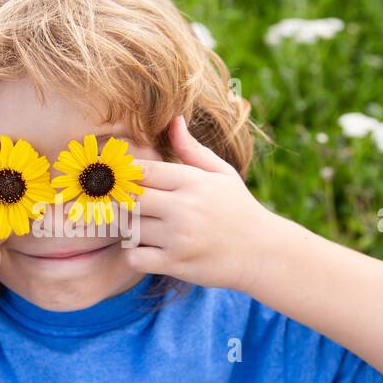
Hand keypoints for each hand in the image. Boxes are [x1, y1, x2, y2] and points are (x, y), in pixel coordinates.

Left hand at [123, 115, 278, 292]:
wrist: (263, 253)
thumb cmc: (239, 209)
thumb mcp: (222, 174)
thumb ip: (192, 149)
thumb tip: (174, 119)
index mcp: (193, 182)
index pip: (142, 171)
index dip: (125, 174)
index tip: (121, 179)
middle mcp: (184, 208)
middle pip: (129, 198)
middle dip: (119, 200)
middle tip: (120, 202)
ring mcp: (178, 238)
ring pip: (129, 227)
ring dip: (126, 226)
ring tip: (135, 223)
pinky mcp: (175, 263)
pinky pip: (134, 257)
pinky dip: (133, 253)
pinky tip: (144, 247)